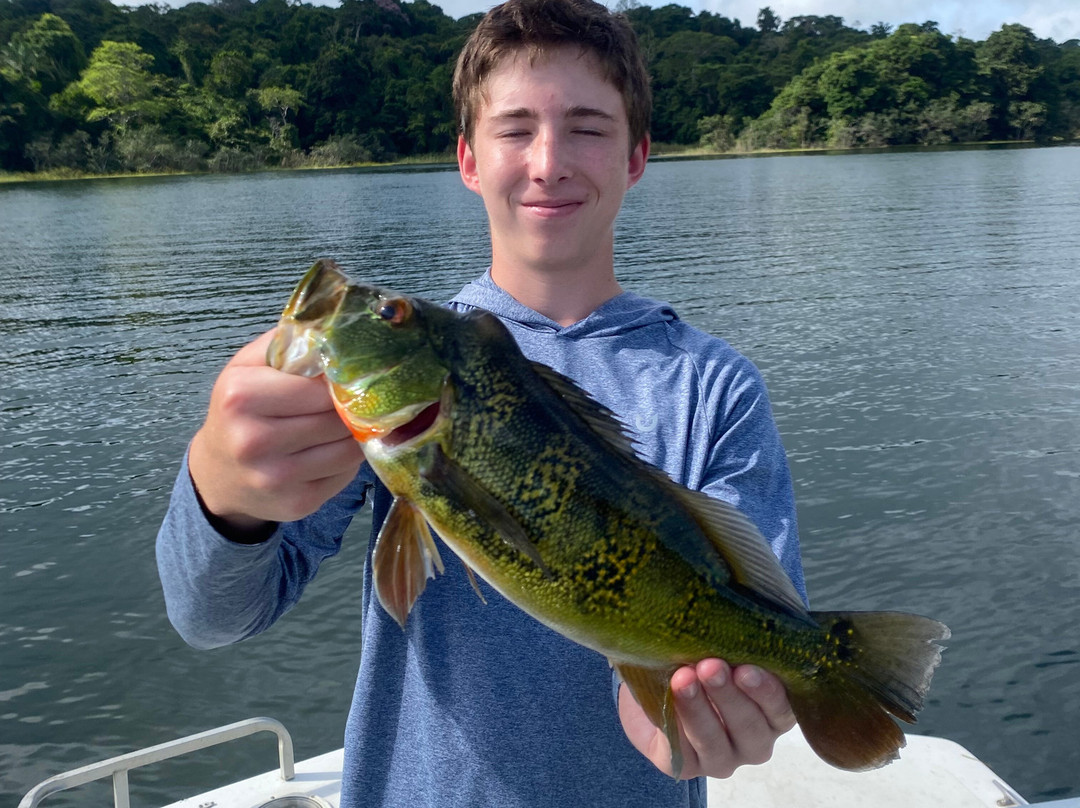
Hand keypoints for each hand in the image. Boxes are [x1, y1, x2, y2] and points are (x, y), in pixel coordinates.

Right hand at [188, 329, 364, 534]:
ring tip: (344, 423)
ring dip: (355, 434)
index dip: (342, 381)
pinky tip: (332, 449)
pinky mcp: (297, 503)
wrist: (218, 473)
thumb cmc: (240, 410)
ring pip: (348, 448)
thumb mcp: (248, 366)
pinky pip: (345, 474)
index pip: (319, 387)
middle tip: (354, 400)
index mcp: (241, 396)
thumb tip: (336, 329)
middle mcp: (254, 440)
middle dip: (351, 408)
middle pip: (336, 418)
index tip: (350, 377)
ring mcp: (276, 477)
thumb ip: (289, 343)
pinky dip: (348, 460)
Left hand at [618, 659, 795, 779]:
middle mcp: (753, 741)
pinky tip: (666, 700)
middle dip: (729, 696)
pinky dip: (674, 723)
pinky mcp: (686, 767)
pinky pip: (682, 751)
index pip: (781, 709)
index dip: (767, 691)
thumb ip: (729, 642)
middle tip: (710, 666)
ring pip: (715, 742)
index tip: (746, 668)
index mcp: (773, 713)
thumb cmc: (701, 660)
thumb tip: (728, 615)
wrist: (657, 683)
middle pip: (750, 728)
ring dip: (698, 709)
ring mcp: (721, 758)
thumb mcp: (719, 648)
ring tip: (682, 678)